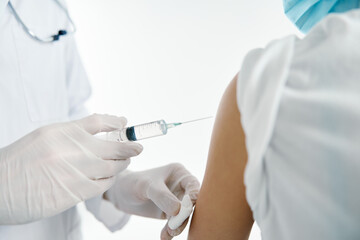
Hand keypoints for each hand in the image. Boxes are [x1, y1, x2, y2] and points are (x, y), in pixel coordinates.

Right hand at [0, 114, 142, 223]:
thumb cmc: (19, 162)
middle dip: (130, 147)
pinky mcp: (74, 192)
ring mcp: (74, 171)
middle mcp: (71, 149)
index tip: (125, 124)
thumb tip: (97, 135)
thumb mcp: (43, 138)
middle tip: (138, 148)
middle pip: (113, 146)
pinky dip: (110, 180)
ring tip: (124, 162)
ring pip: (112, 167)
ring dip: (121, 164)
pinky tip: (110, 178)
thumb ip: (70, 135)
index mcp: (62, 132)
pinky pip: (103, 184)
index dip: (116, 122)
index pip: (98, 121)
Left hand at [104, 163, 199, 239]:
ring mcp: (176, 200)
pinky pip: (175, 223)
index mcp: (179, 173)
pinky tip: (165, 236)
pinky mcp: (170, 213)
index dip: (194, 196)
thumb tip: (178, 210)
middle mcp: (181, 186)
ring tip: (168, 233)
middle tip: (174, 226)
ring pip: (184, 215)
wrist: (121, 194)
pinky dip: (171, 231)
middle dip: (185, 215)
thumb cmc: (134, 183)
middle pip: (191, 202)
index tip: (188, 208)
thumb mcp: (146, 186)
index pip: (193, 185)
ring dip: (178, 226)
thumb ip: (162, 196)